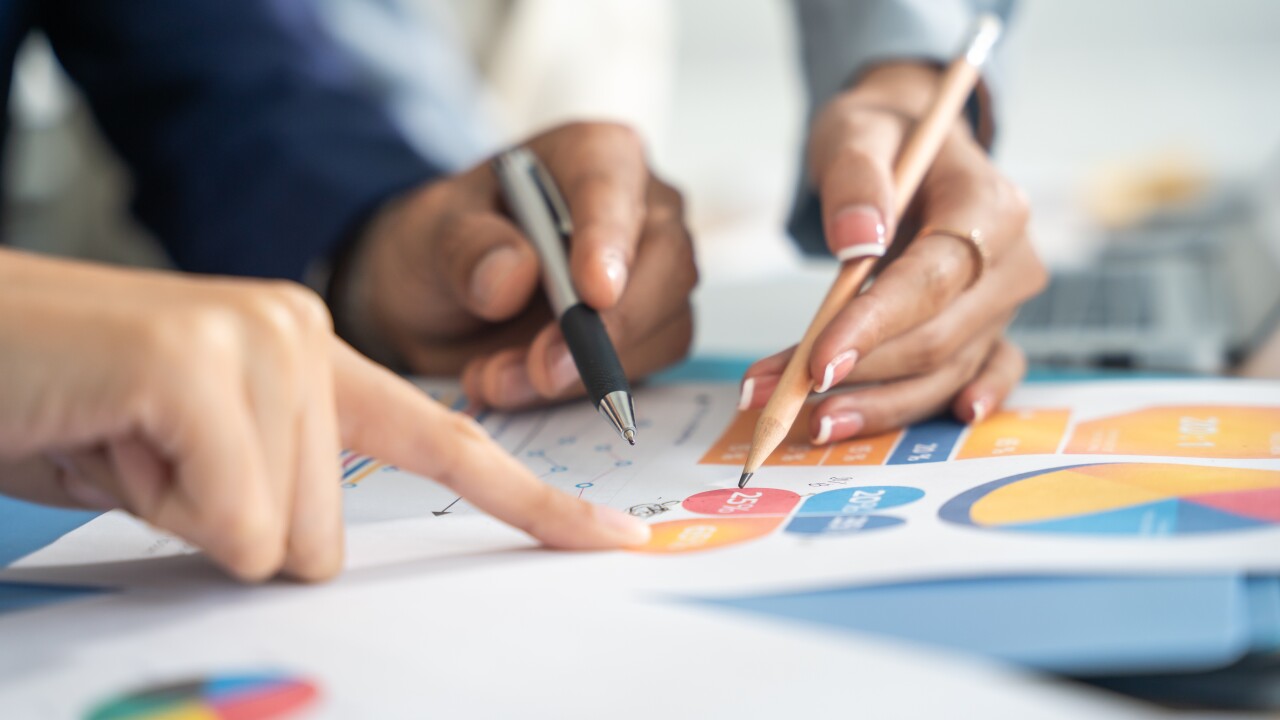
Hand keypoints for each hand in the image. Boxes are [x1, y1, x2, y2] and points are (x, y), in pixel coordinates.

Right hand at [0, 250, 649, 581]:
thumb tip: (314, 559)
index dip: (536, 503)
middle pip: (328, 538)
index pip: (450, 445)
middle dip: (233, 535)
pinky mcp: (201, 365)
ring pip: (279, 539)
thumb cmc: (71, 408)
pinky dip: (161, 511)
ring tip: (129, 443)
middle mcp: (305, 334)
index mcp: (316, 358)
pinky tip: (113, 440)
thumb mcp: (193, 463)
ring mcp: (262, 341)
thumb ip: (276, 495)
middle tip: (154, 463)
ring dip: (187, 519)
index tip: (615, 539)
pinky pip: (230, 522)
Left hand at [342, 122, 696, 409]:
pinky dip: (580, 393)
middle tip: (543, 370)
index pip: (615, 188)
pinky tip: (516, 387)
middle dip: (609, 329)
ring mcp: (655, 275)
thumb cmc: (444, 246)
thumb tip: (512, 276)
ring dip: (583, 373)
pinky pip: (642, 370)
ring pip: (663, 328)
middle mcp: (642, 210)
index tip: (593, 294)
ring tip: (496, 379)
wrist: (440, 301)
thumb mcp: (426, 235)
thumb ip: (463, 248)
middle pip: (668, 265)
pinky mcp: (650, 333)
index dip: (608, 241)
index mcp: (593, 155)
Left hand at [740, 63, 1046, 442]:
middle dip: (856, 372)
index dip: (875, 326)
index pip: (932, 279)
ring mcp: (1003, 305)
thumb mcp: (858, 130)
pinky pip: (976, 379)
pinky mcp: (991, 331)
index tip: (817, 361)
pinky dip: (947, 406)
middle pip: (937, 339)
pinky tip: (924, 429)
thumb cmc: (885, 140)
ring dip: (876, 403)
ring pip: (945, 372)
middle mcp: (1010, 263)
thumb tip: (856, 236)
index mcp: (990, 206)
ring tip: (806, 421)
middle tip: (777, 393)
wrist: (912, 145)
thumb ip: (857, 175)